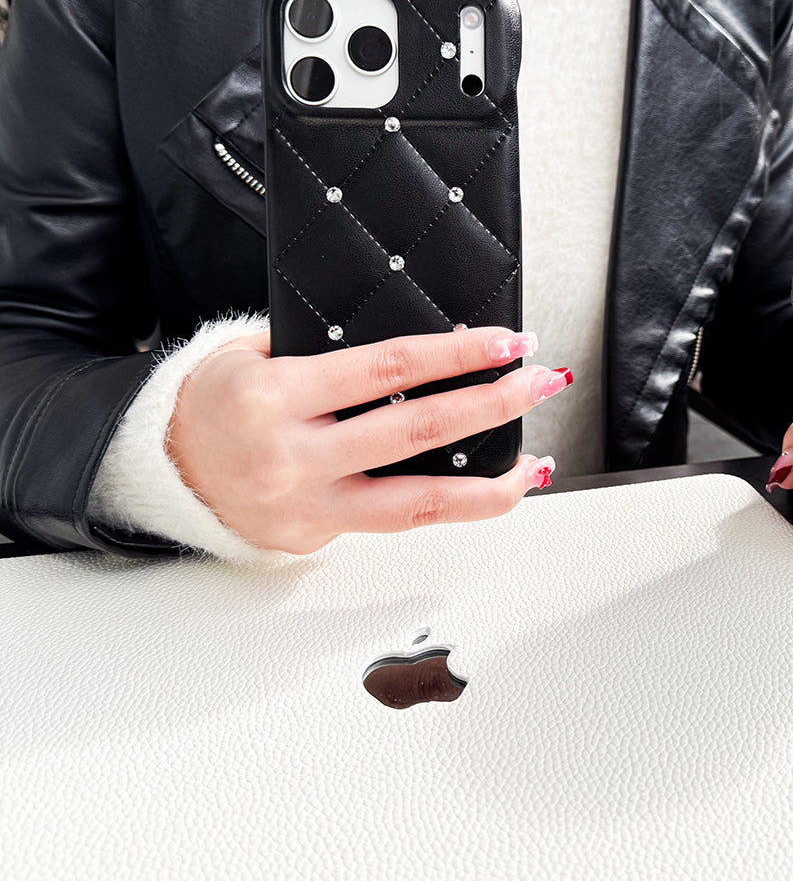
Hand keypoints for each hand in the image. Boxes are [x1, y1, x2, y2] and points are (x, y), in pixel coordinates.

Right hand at [167, 326, 569, 553]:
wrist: (163, 467)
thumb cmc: (213, 400)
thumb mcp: (253, 353)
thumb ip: (324, 353)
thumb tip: (415, 354)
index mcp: (276, 395)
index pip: (388, 369)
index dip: (457, 355)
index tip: (507, 342)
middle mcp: (294, 456)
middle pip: (416, 431)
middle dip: (491, 406)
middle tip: (541, 383)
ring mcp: (306, 506)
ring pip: (417, 504)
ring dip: (489, 486)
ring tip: (537, 466)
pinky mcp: (315, 538)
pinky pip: (392, 521)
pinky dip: (445, 508)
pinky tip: (481, 491)